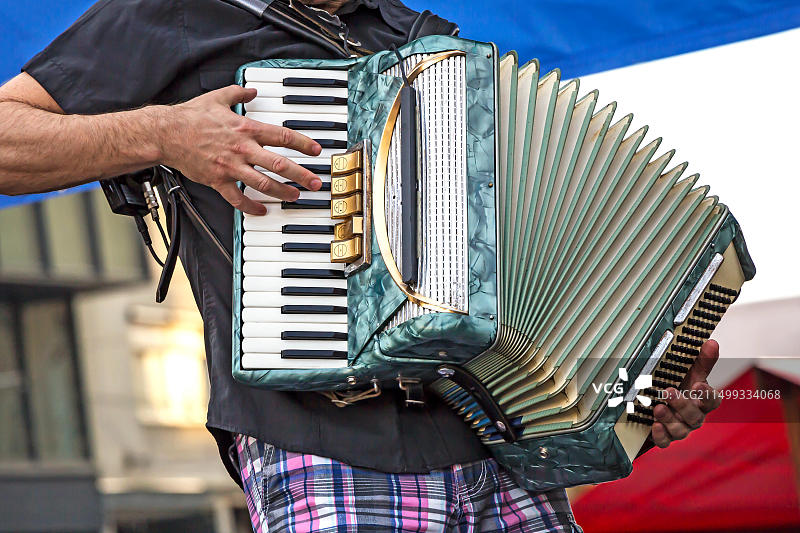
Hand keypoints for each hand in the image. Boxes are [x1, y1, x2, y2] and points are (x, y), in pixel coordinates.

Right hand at [160, 85, 321, 214]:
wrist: (166, 134)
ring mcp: (231, 167)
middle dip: (301, 175)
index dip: (302, 143)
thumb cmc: (191, 116)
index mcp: (246, 129)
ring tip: (295, 197)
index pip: (282, 136)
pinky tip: (262, 210)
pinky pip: (237, 198)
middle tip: (315, 183)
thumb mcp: (218, 97)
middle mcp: (242, 149)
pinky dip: (251, 207)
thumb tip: (252, 89)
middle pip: (279, 164)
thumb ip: (239, 92)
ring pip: (263, 183)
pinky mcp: (218, 180)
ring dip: (282, 192)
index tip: (316, 150)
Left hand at [650, 339, 722, 447]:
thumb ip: (702, 360)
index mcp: (702, 401)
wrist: (660, 402)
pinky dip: (660, 435)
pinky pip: (666, 442)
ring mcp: (681, 428)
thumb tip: (712, 343)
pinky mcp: (666, 436)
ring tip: (657, 408)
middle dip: (682, 404)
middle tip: (669, 392)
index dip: (707, 394)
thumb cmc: (680, 386)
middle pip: (695, 416)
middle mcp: (694, 417)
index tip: (698, 385)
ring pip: (680, 430)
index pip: (712, 401)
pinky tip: (654, 426)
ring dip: (669, 419)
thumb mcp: (690, 372)